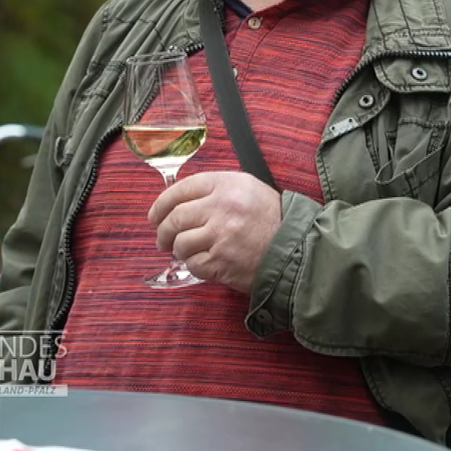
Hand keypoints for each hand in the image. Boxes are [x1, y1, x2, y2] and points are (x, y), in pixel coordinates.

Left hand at [147, 171, 280, 292]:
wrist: (295, 248)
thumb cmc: (272, 219)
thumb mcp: (248, 190)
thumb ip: (216, 190)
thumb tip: (178, 202)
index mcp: (228, 184)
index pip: (182, 188)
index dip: (162, 203)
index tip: (155, 215)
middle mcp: (222, 206)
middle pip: (175, 217)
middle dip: (164, 231)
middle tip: (163, 239)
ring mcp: (220, 235)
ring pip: (180, 243)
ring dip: (180, 250)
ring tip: (189, 252)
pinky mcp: (221, 261)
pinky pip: (192, 264)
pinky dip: (195, 265)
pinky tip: (207, 262)